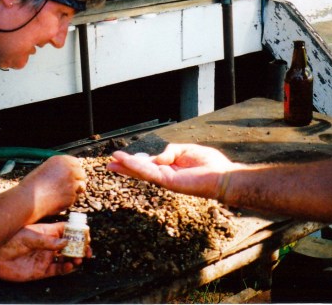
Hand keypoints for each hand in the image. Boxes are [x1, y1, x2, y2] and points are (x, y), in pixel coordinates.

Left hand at [0, 223, 87, 281]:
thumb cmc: (10, 240)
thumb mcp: (29, 236)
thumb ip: (47, 240)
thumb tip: (65, 242)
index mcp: (47, 232)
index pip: (66, 230)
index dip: (77, 232)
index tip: (86, 235)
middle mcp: (49, 245)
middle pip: (70, 246)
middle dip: (80, 247)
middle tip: (88, 250)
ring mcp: (46, 258)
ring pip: (66, 259)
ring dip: (76, 258)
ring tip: (79, 258)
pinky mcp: (42, 271)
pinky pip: (58, 271)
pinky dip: (66, 269)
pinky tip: (70, 266)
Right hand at [18, 155, 86, 218]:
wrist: (29, 200)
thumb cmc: (32, 186)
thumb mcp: (44, 169)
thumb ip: (58, 168)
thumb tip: (68, 172)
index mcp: (61, 161)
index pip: (76, 162)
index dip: (75, 169)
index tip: (74, 174)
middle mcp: (68, 170)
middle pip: (81, 174)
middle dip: (77, 180)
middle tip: (70, 185)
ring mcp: (71, 183)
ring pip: (81, 186)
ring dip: (75, 190)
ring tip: (62, 194)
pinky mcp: (71, 196)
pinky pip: (74, 198)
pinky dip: (69, 200)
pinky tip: (58, 200)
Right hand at [107, 144, 236, 199]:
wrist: (222, 176)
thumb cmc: (209, 164)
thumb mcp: (186, 150)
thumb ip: (170, 151)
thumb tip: (157, 158)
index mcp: (169, 167)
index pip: (148, 164)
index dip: (135, 161)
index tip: (122, 157)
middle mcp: (165, 174)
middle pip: (141, 170)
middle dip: (125, 167)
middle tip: (110, 164)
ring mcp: (165, 179)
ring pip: (141, 172)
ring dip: (126, 166)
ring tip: (112, 162)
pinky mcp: (167, 181)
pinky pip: (148, 172)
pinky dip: (136, 166)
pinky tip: (126, 162)